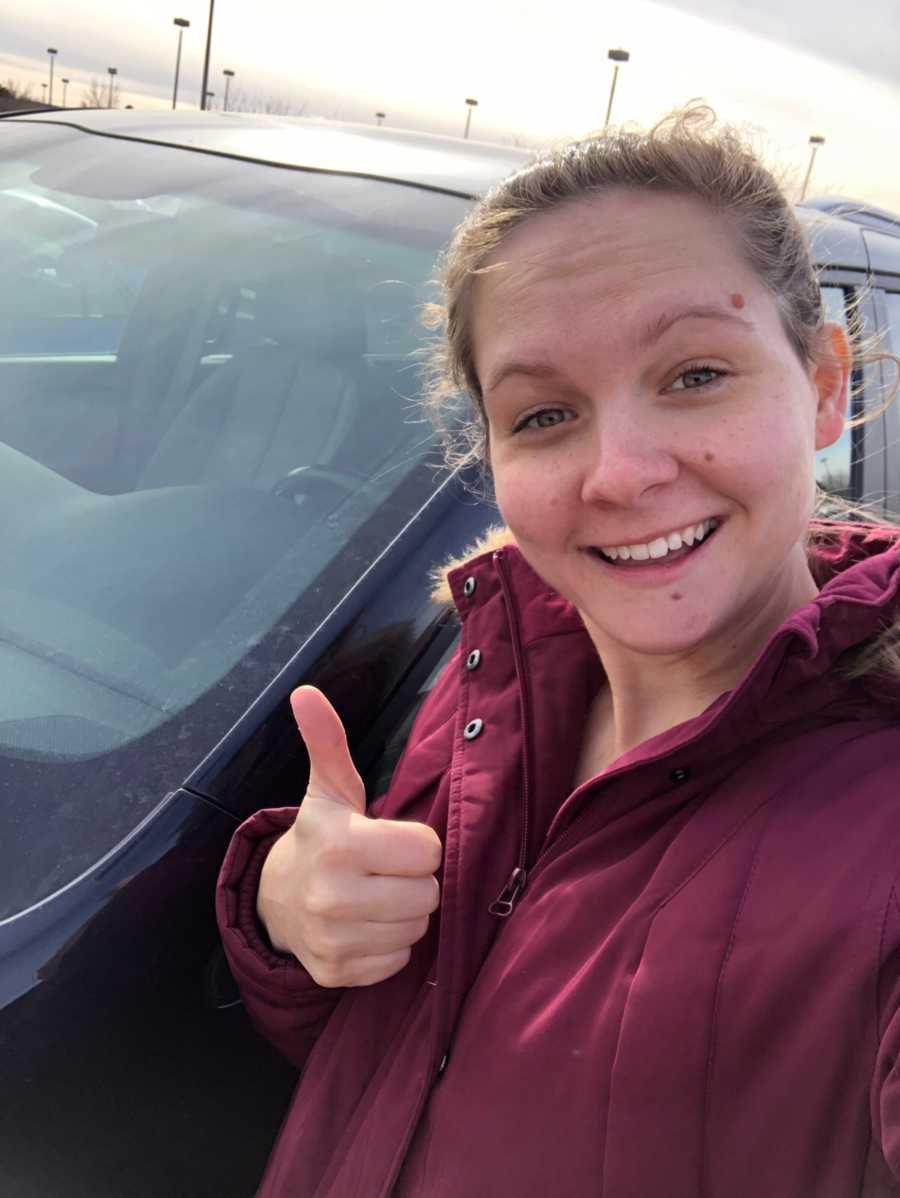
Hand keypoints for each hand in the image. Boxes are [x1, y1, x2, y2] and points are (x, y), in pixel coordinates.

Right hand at [256, 686, 441, 986]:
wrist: (274, 900)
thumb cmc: (319, 837)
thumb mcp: (328, 788)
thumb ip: (327, 740)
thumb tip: (305, 691)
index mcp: (339, 845)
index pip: (427, 850)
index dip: (416, 843)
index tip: (390, 840)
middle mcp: (333, 897)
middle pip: (428, 893)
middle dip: (414, 879)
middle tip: (386, 869)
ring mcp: (333, 941)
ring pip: (417, 928)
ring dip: (405, 912)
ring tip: (377, 894)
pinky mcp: (337, 974)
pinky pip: (398, 961)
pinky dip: (390, 946)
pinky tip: (367, 925)